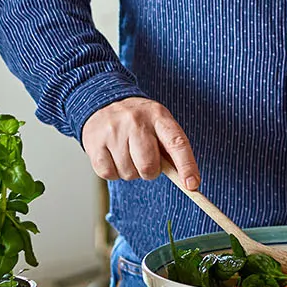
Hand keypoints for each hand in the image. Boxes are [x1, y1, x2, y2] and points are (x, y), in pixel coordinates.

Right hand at [80, 97, 200, 189]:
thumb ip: (171, 149)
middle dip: (149, 172)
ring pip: (129, 174)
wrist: (103, 101)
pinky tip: (113, 156)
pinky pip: (109, 174)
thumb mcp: (159, 124)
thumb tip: (187, 181)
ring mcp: (113, 132)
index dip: (186, 166)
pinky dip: (113, 172)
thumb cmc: (138, 121)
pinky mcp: (95, 143)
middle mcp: (136, 121)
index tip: (192, 185)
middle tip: (144, 160)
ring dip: (130, 171)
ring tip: (126, 152)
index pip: (177, 143)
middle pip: (149, 166)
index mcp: (158, 116)